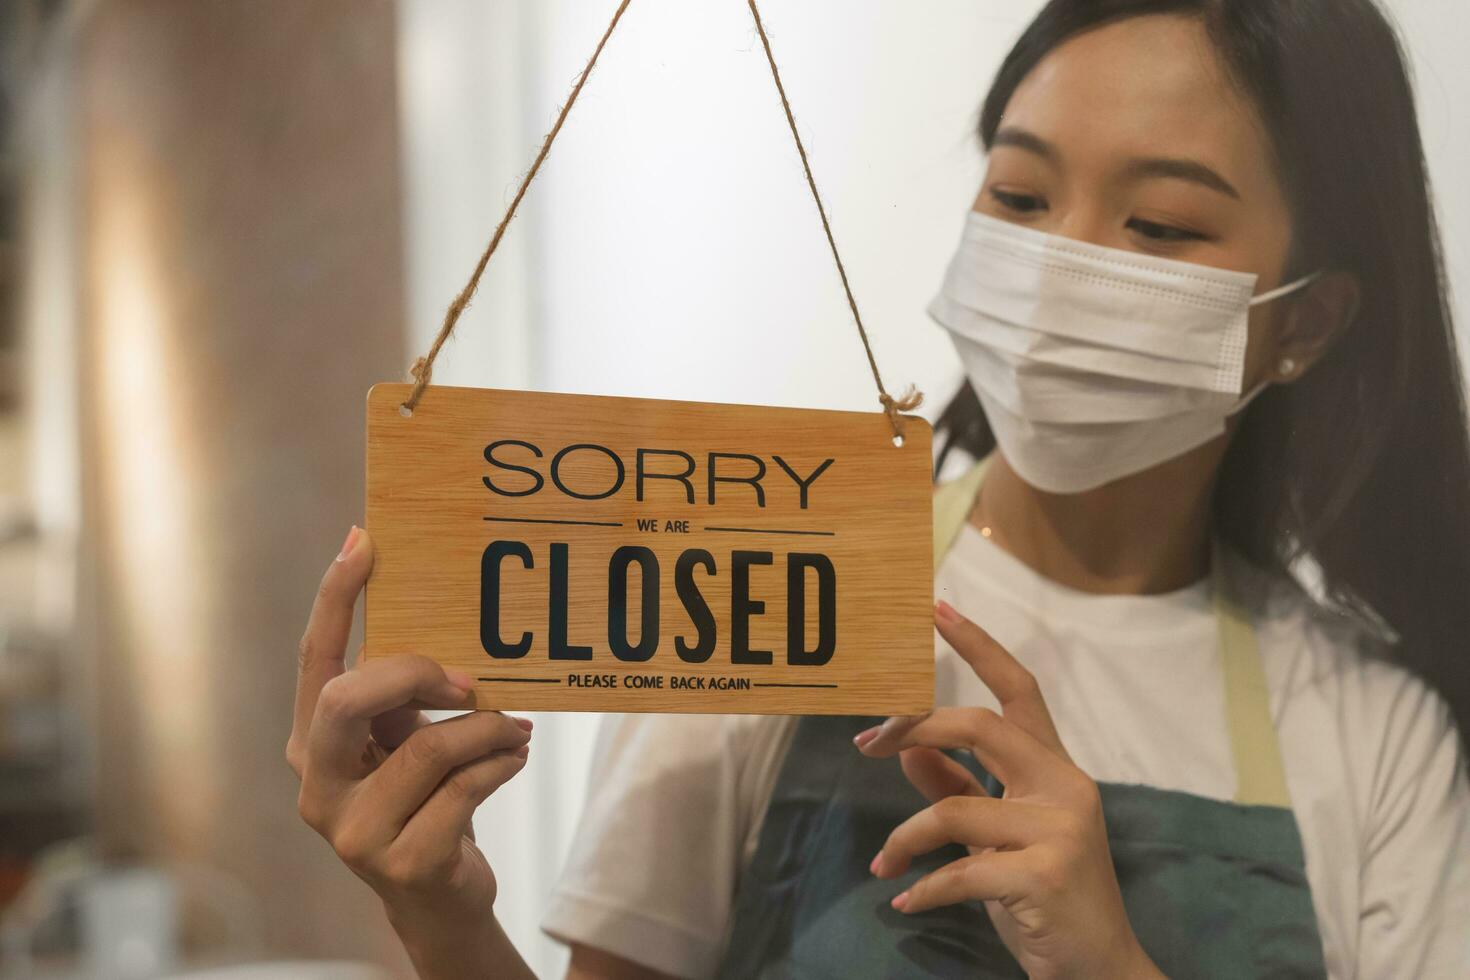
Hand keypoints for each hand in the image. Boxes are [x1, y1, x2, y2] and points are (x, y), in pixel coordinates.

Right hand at [286, 525, 532, 922]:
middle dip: (416, 673)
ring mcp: (355, 831)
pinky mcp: (403, 862)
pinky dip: (502, 764)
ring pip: (428, 747)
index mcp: (313, 744)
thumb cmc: (425, 803)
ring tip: (516, 729)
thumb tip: (447, 617)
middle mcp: (319, 786)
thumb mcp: (404, 743)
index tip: (363, 540)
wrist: (439, 900)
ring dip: (488, 729)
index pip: (315, 660)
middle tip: (472, 681)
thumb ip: (403, 697)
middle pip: (348, 699)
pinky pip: (466, 788)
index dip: (335, 599)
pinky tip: (514, 759)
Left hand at [854, 600, 1162, 979]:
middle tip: (864, 744)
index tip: (935, 608)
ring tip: (885, 865)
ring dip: (904, 839)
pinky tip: (904, 901)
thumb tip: (905, 744)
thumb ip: (953, 786)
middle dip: (913, 724)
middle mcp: (1064, 787)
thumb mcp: (993, 837)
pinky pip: (960, 871)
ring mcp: (1059, 831)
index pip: (1018, 689)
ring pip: (953, 809)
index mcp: (1054, 769)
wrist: (1099, 972)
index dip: (978, 645)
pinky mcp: (1045, 877)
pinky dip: (921, 887)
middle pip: (978, 725)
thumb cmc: (1043, 898)